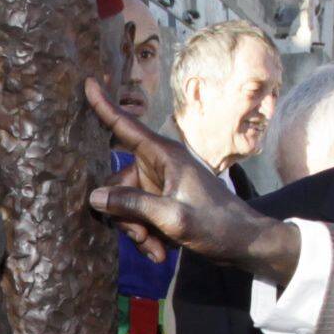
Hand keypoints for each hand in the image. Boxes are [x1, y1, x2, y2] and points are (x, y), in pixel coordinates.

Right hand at [82, 77, 296, 280]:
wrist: (244, 244)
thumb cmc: (216, 225)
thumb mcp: (172, 217)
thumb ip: (133, 204)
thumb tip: (95, 196)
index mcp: (164, 155)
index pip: (126, 127)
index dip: (104, 106)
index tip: (89, 82)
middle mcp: (159, 165)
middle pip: (118, 182)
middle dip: (124, 214)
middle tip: (142, 237)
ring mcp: (160, 185)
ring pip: (126, 204)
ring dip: (136, 230)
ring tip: (157, 250)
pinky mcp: (162, 203)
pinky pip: (139, 216)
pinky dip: (145, 236)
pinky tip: (161, 251)